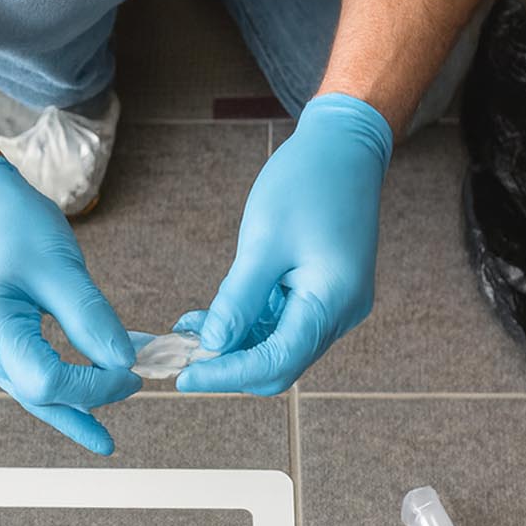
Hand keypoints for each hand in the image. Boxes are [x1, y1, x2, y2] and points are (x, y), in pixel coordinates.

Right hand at [0, 155, 139, 452]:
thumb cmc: (10, 221)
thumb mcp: (58, 265)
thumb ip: (90, 317)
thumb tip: (125, 362)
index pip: (47, 382)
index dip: (94, 385)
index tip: (132, 370)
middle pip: (41, 395)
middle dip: (90, 398)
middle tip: (137, 386)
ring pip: (36, 392)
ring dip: (78, 400)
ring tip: (115, 416)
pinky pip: (32, 374)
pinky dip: (64, 385)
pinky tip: (89, 402)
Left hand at [176, 93, 392, 394]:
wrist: (344, 148)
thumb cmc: (306, 182)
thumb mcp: (263, 241)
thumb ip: (238, 300)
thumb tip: (211, 347)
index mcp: (332, 301)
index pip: (276, 362)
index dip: (228, 375)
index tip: (184, 378)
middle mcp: (341, 313)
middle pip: (280, 364)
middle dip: (230, 365)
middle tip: (181, 357)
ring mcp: (335, 306)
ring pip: (278, 347)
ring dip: (234, 345)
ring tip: (187, 331)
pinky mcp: (324, 296)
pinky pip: (282, 324)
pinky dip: (247, 325)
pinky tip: (212, 315)